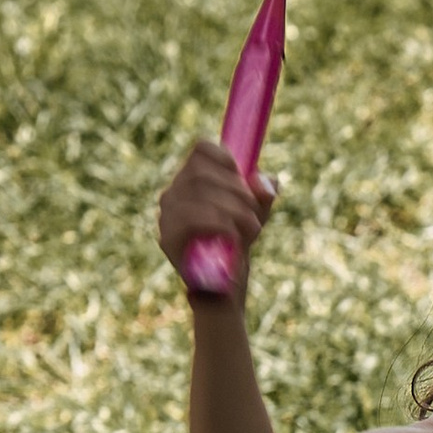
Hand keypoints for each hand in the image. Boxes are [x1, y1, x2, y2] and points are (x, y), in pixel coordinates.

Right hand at [156, 136, 274, 299]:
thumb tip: (265, 183)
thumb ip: (263, 192)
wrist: (225, 283)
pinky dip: (220, 222)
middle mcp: (174, 193)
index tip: (246, 178)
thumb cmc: (238, 239)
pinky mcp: (167, 238)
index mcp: (192, 179)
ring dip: (233, 208)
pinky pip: (191, 218)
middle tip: (255, 210)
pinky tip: (234, 235)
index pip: (202, 149)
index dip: (227, 158)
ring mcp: (167, 215)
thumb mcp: (256, 211)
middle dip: (236, 189)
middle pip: (200, 171)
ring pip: (198, 192)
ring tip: (253, 228)